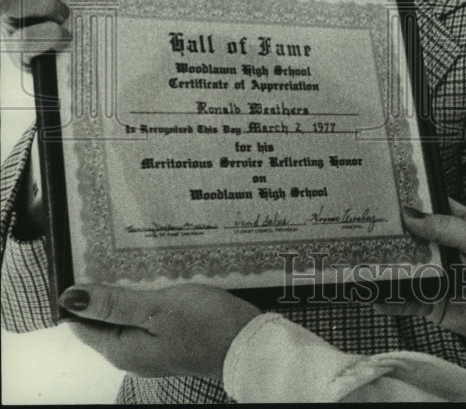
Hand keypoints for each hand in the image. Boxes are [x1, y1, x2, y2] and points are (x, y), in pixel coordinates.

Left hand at [59, 283, 260, 379]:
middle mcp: (132, 354)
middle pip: (105, 320)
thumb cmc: (205, 325)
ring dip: (129, 293)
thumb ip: (114, 303)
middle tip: (111, 257)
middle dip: (105, 292)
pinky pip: (148, 319)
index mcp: (121, 349)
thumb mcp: (157, 308)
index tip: (86, 265)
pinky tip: (160, 282)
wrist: (247, 343)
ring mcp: (153, 349)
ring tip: (136, 264)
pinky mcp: (171, 341)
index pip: (83, 324)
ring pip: (128, 318)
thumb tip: (71, 297)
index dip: (80, 296)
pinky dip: (148, 300)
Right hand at [374, 198, 465, 346]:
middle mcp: (442, 248)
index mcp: (457, 224)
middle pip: (410, 238)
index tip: (383, 192)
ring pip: (404, 267)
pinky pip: (406, 299)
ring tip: (356, 257)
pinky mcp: (431, 302)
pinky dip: (389, 298)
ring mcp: (434, 275)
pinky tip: (370, 294)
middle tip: (360, 224)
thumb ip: (444, 226)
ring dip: (384, 264)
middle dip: (389, 232)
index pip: (429, 208)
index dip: (410, 201)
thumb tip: (409, 215)